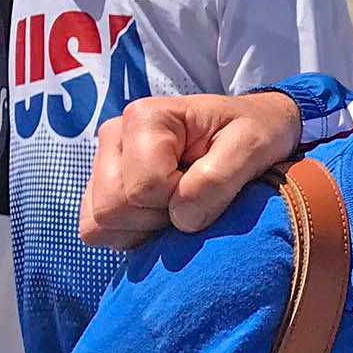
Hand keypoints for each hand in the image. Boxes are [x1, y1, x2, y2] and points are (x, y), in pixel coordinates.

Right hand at [78, 93, 303, 246]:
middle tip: (193, 199)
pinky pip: (99, 230)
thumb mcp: (252, 146)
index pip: (143, 188)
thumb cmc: (253, 133)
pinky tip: (161, 216)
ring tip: (178, 205)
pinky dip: (131, 234)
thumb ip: (218, 178)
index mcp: (145, 118)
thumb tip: (182, 218)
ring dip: (143, 228)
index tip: (209, 183)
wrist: (251, 132)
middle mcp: (114, 136)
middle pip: (112, 208)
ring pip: (99, 223)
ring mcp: (104, 163)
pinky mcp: (103, 188)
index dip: (180, 201)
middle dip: (158, 217)